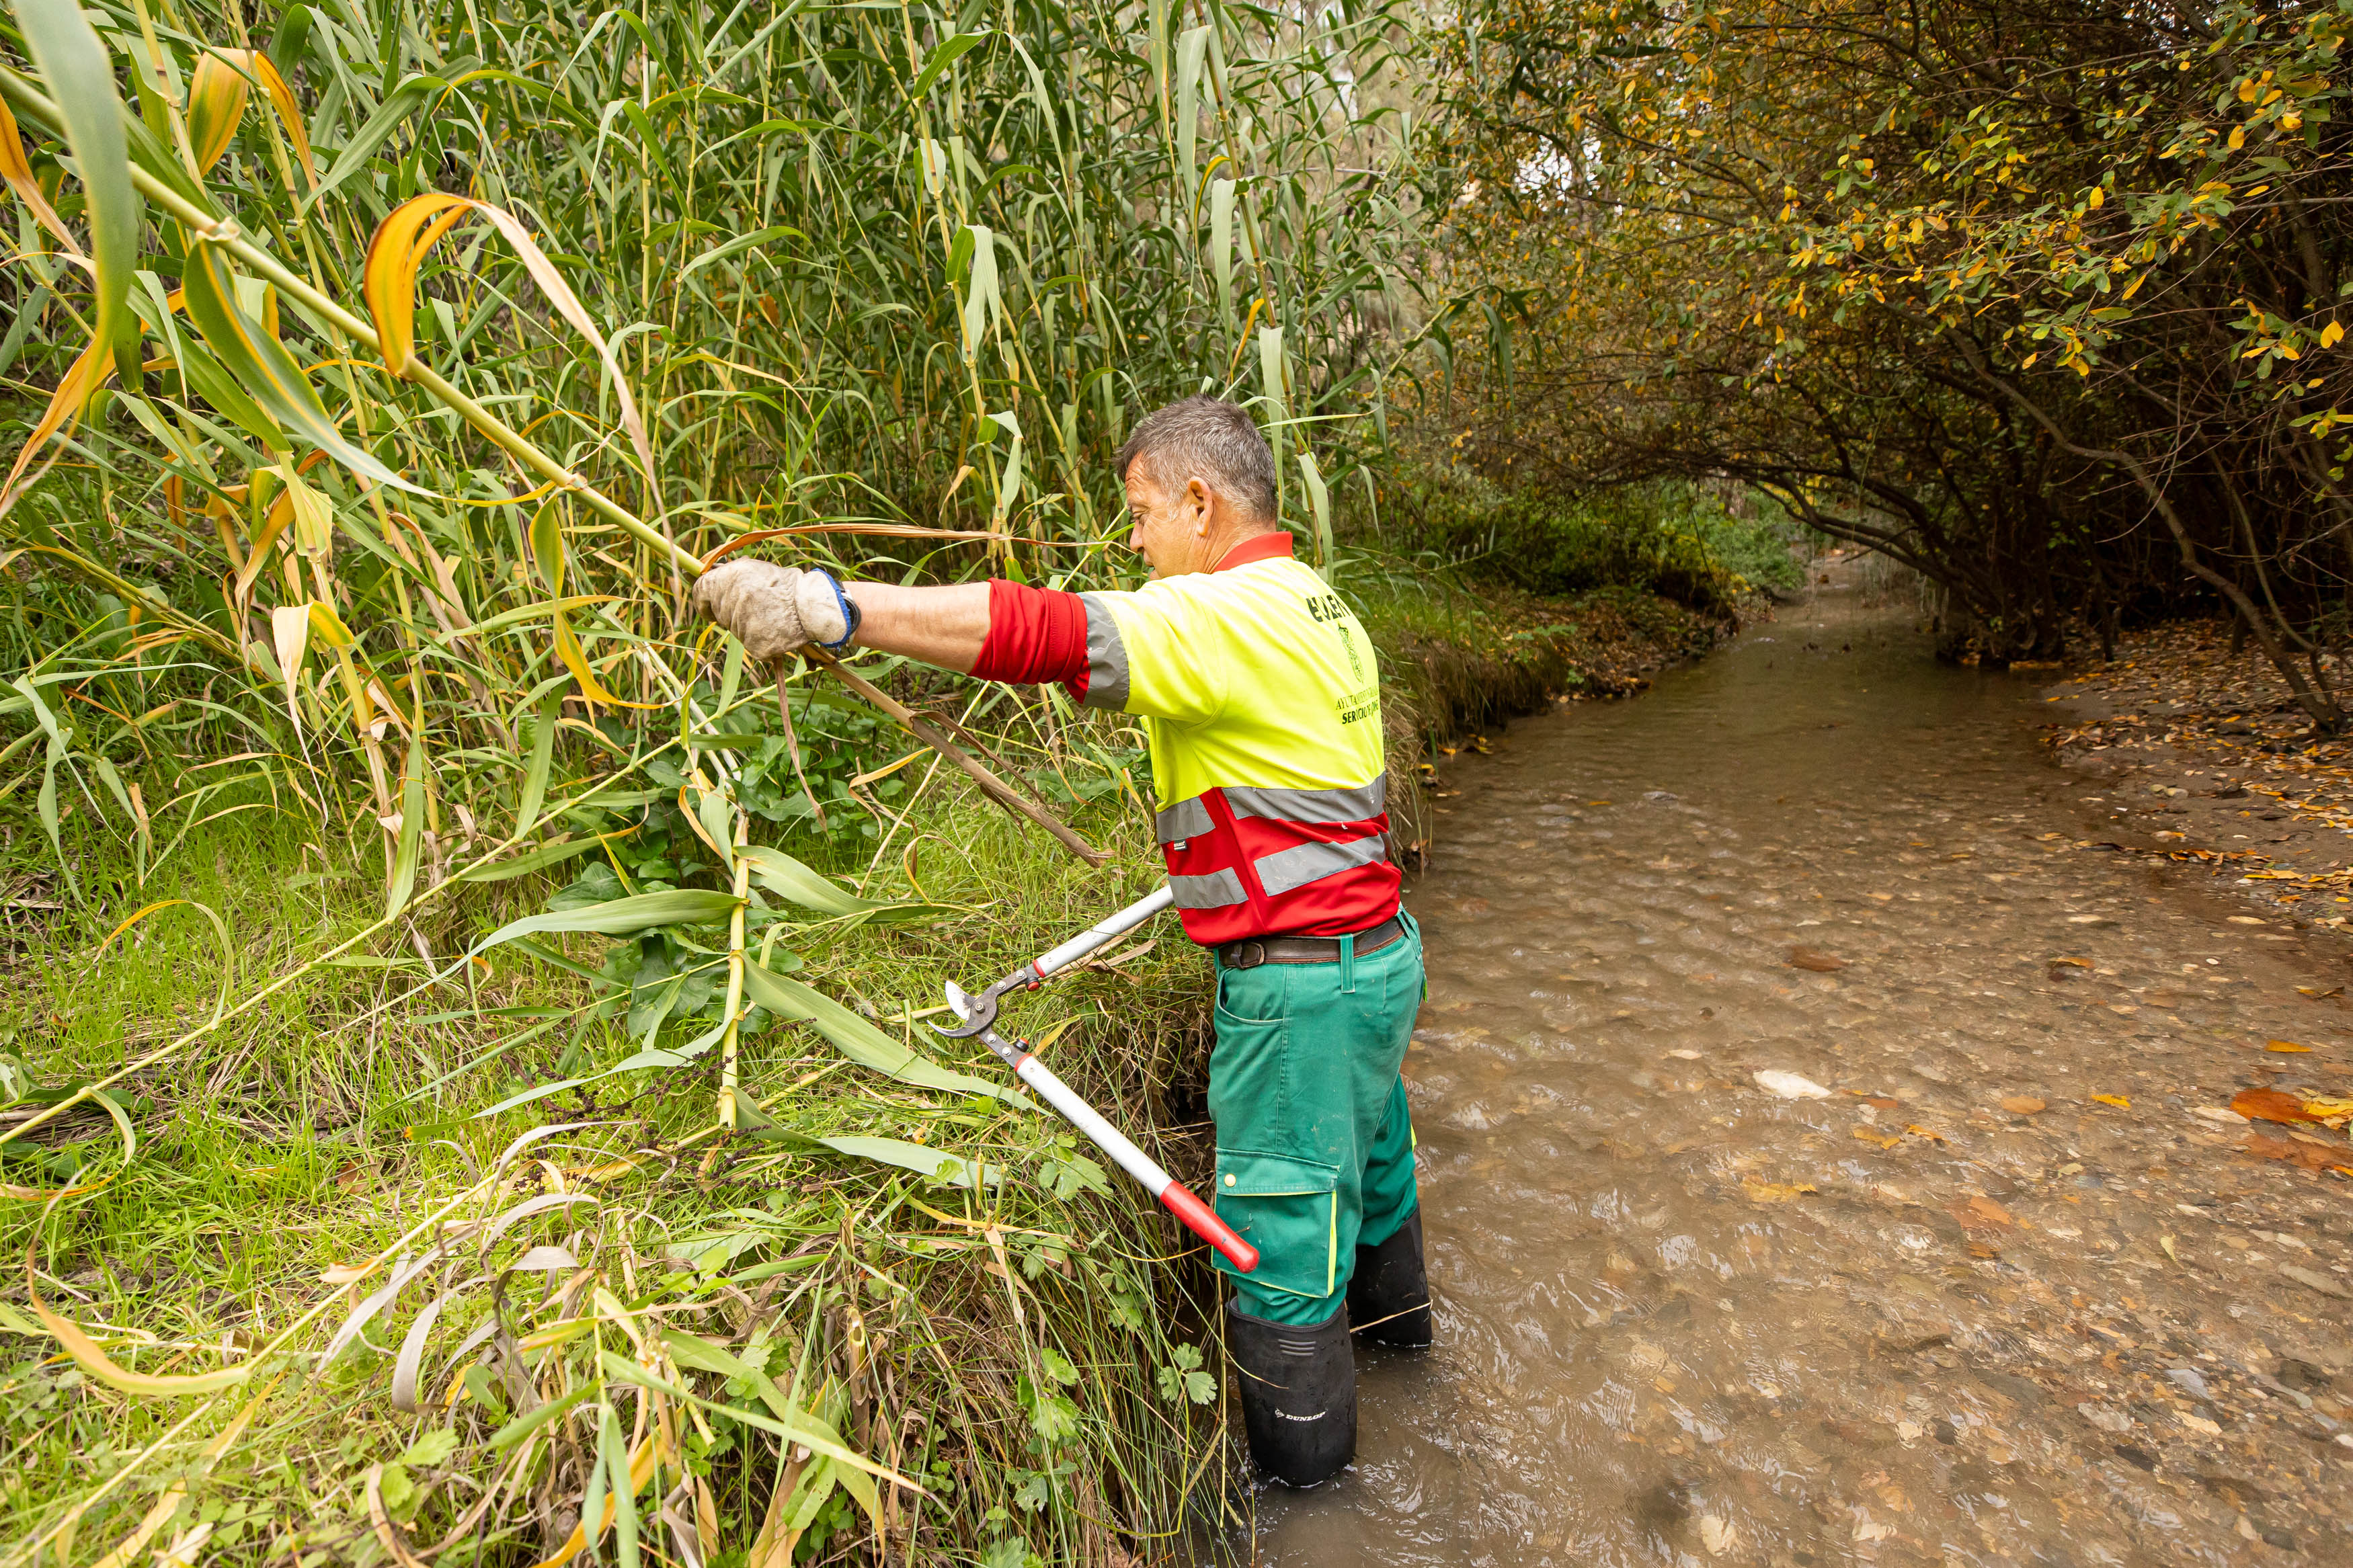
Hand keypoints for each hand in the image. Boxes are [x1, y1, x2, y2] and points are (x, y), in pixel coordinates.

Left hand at [691, 560, 852, 659]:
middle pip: (719, 613)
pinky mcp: (754, 644)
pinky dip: (762, 641)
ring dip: (749, 626)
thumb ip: (731, 576)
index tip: (710, 608)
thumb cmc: (787, 586)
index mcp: (731, 576)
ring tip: (772, 616)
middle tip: (757, 608)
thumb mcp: (757, 570)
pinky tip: (776, 630)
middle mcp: (733, 599)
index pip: (701, 590)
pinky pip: (751, 644)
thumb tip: (710, 582)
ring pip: (735, 630)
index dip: (704, 601)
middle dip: (731, 612)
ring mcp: (742, 624)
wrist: (813, 606)